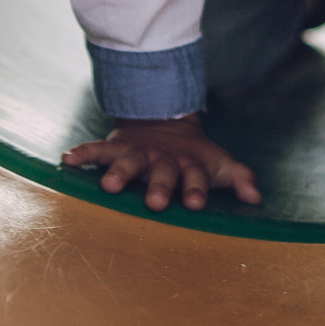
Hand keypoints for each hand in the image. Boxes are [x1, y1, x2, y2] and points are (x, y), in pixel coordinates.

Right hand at [62, 114, 259, 211]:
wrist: (166, 122)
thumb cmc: (195, 157)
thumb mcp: (219, 165)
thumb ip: (239, 178)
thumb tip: (257, 196)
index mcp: (189, 166)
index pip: (195, 178)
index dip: (196, 189)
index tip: (194, 203)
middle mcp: (163, 160)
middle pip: (162, 172)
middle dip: (159, 186)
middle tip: (155, 202)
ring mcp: (139, 153)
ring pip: (129, 161)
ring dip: (119, 171)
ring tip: (109, 185)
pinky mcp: (117, 147)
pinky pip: (97, 149)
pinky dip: (83, 153)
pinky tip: (67, 160)